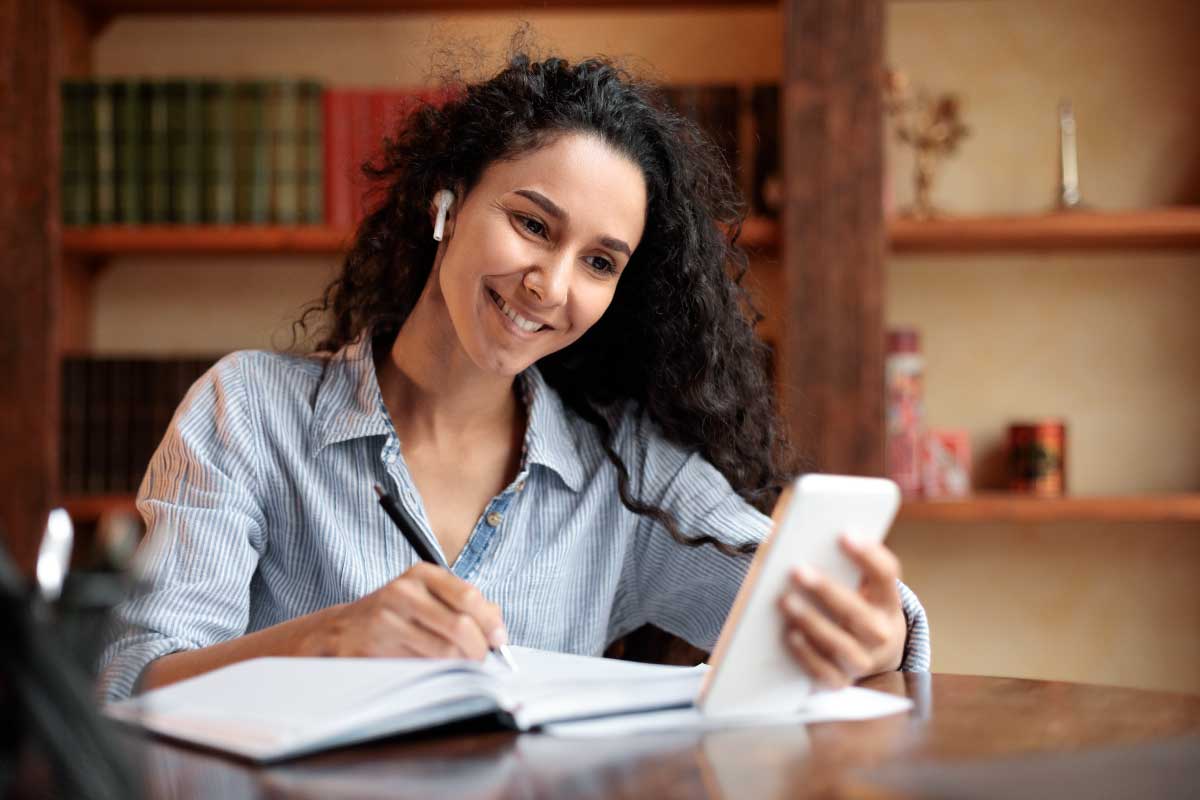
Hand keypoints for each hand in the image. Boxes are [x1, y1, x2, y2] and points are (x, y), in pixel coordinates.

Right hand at [299, 563, 507, 659]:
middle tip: (482, 659)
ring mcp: (387, 620)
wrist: (341, 629)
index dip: (490, 622)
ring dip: (461, 664)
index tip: (499, 639)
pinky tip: (436, 669)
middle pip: (460, 626)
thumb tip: (498, 627)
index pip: (468, 597)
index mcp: (421, 574)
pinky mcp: (376, 648)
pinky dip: (438, 672)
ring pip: (444, 651)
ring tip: (460, 665)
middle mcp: (403, 592)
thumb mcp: (427, 596)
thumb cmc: (395, 614)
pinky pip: (423, 667)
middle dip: (479, 649)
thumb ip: (463, 605)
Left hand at [776, 535, 906, 688]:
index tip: (844, 534)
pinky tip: (789, 634)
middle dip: (827, 591)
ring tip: (786, 600)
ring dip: (813, 623)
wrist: (872, 652)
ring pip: (841, 645)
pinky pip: (824, 673)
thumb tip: (804, 537)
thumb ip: (841, 564)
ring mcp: (863, 660)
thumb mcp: (860, 585)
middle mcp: (881, 633)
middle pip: (859, 613)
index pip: (886, 575)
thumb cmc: (855, 604)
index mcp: (888, 601)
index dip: (868, 555)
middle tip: (797, 570)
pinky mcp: (840, 681)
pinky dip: (806, 655)